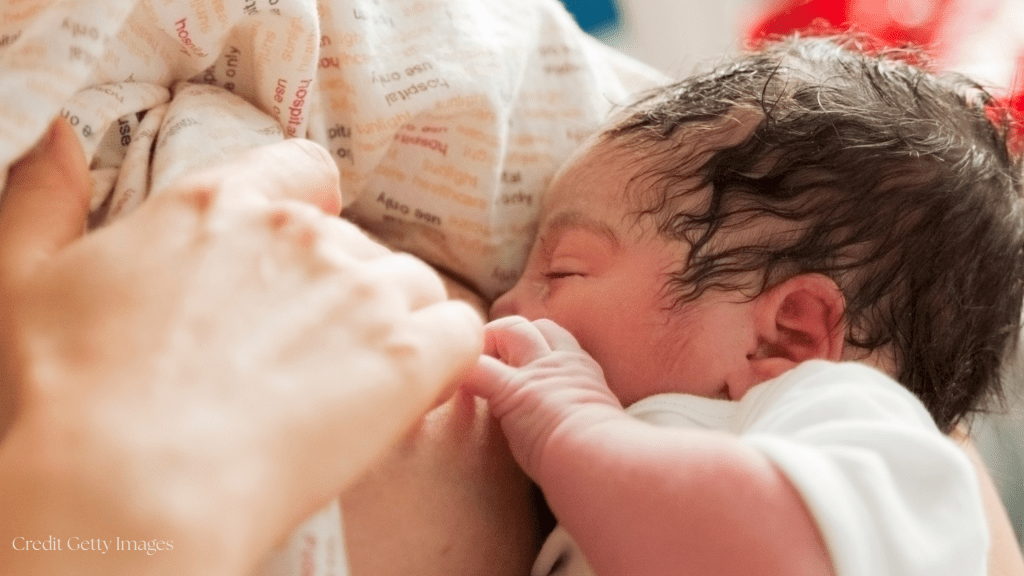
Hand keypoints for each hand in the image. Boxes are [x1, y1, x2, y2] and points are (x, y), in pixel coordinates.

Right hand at [0, 119, 482, 575]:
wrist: (130, 485)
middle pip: (363, 245)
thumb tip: (55, 135)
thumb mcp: (27, 277)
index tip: (300, 259)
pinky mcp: (406, 356)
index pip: (309, 171)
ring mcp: (362, 292)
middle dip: (344, 292)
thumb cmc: (73, 394)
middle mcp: (303, 234)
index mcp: (223, 203)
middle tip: (302, 357)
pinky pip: (462, 331)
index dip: (314, 212)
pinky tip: (409, 390)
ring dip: (395, 327)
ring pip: (415, 287)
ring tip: (346, 385)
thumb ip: (44, 197)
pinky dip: (446, 356)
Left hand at [461, 316, 624, 479]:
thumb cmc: (609, 460)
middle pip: (534, 326)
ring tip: (470, 362)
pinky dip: (460, 370)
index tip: (520, 365)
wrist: (603, 461)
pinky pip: (477, 368)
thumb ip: (589, 424)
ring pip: (510, 329)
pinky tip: (447, 380)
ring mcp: (537, 373)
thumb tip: (594, 445)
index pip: (557, 341)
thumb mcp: (606, 430)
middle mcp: (562, 363)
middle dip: (508, 335)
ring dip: (488, 339)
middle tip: (490, 360)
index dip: (534, 345)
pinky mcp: (511, 391)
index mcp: (584, 374)